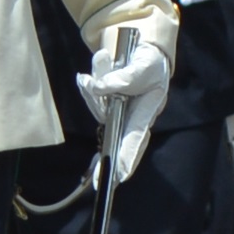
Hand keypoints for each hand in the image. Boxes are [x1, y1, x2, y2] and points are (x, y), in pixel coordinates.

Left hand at [75, 16, 174, 184]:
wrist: (142, 52)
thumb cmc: (149, 65)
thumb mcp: (143, 66)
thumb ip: (125, 77)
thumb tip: (100, 87)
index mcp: (145, 113)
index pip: (135, 139)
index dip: (128, 157)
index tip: (120, 176)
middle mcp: (130, 117)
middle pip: (114, 137)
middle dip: (106, 159)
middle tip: (98, 181)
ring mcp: (115, 111)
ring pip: (99, 110)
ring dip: (92, 92)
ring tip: (95, 68)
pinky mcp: (104, 103)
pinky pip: (93, 97)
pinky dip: (88, 86)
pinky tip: (84, 78)